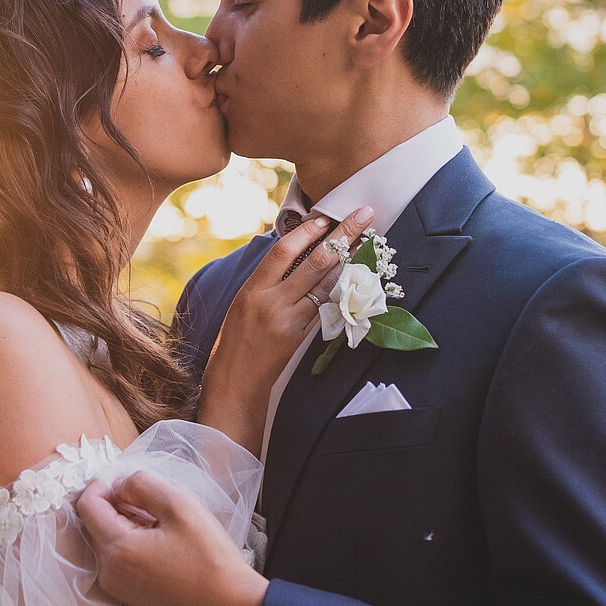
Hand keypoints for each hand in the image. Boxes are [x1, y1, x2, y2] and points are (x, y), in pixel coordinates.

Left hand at [75, 468, 267, 605]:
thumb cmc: (210, 559)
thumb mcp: (180, 506)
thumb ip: (143, 485)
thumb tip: (120, 485)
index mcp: (117, 550)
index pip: (87, 505)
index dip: (102, 483)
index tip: (126, 479)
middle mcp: (109, 573)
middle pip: (96, 524)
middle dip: (119, 505)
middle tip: (154, 502)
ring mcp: (118, 590)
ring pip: (109, 542)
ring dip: (127, 525)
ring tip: (163, 524)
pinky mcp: (131, 598)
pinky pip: (120, 562)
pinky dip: (133, 545)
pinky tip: (163, 545)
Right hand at [198, 204, 374, 448]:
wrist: (233, 390)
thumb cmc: (235, 350)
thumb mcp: (242, 310)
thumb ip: (266, 287)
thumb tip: (294, 261)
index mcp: (251, 292)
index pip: (282, 251)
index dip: (306, 232)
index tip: (326, 217)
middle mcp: (269, 303)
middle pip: (313, 262)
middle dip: (342, 236)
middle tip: (364, 216)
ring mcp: (287, 323)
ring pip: (327, 286)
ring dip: (352, 263)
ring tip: (372, 244)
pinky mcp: (301, 341)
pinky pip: (329, 312)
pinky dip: (346, 295)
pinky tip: (363, 282)